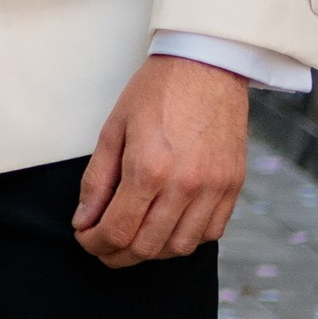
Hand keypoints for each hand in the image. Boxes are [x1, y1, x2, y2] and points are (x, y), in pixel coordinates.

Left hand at [73, 55, 248, 266]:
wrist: (207, 63)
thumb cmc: (156, 91)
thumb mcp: (113, 129)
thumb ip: (97, 180)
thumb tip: (84, 220)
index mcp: (148, 168)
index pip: (117, 231)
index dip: (94, 244)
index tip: (85, 238)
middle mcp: (184, 185)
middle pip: (146, 247)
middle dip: (117, 255)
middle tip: (103, 246)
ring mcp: (214, 188)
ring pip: (179, 247)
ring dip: (151, 252)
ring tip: (134, 238)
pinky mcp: (233, 185)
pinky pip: (210, 233)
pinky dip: (185, 239)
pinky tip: (168, 227)